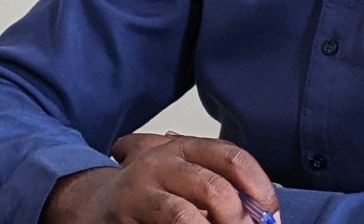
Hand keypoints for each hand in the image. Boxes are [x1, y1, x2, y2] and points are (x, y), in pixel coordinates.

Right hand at [42, 133, 279, 223]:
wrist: (92, 206)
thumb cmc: (149, 195)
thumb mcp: (184, 176)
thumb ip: (218, 183)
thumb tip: (263, 211)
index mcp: (185, 147)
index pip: (234, 158)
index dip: (259, 189)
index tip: (272, 215)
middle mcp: (161, 161)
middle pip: (214, 189)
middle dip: (239, 220)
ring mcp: (140, 189)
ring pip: (186, 215)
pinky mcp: (124, 215)